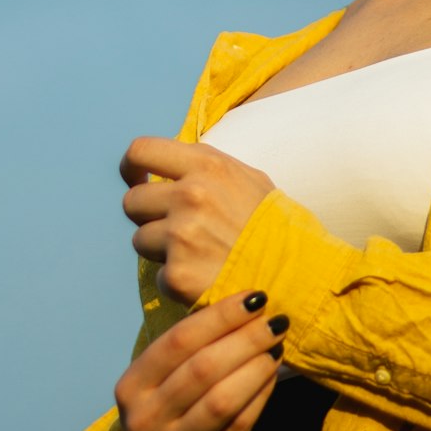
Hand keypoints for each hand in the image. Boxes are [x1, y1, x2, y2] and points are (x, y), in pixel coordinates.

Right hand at [115, 289, 287, 430]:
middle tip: (274, 318)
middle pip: (203, 368)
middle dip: (245, 337)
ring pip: (224, 399)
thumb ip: (184, 350)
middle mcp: (148, 421)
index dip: (220, 315)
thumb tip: (240, 303)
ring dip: (257, 365)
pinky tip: (273, 373)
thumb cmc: (163, 419)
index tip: (253, 296)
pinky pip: (242, 424)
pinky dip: (262, 393)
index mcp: (132, 388)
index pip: (178, 341)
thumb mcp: (154, 386)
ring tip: (277, 344)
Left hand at [120, 136, 274, 303]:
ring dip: (161, 249)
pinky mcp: (177, 275)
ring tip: (197, 254)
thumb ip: (206, 167)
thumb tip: (170, 164)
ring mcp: (181, 236)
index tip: (137, 180)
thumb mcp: (248, 178)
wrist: (299, 276)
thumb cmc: (274, 227)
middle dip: (149, 215)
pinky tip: (204, 277)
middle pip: (132, 201)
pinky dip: (176, 279)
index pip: (141, 151)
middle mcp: (190, 195)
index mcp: (207, 165)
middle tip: (176, 227)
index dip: (131, 167)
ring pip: (140, 239)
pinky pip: (157, 275)